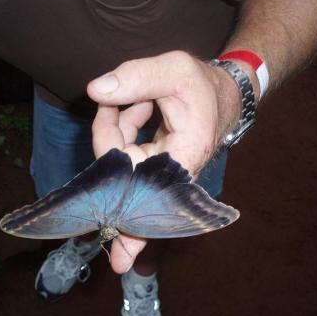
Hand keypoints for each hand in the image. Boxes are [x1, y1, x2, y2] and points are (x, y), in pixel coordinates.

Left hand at [86, 50, 240, 272]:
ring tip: (134, 99)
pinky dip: (120, 132)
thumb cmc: (203, 86)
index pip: (143, 189)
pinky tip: (134, 109)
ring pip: (121, 165)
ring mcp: (161, 172)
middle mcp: (174, 174)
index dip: (120, 208)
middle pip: (123, 176)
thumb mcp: (175, 71)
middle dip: (108, 136)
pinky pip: (125, 157)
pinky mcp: (152, 165)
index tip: (113, 245)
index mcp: (185, 156)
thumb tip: (95, 91)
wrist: (221, 96)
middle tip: (112, 99)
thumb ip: (138, 77)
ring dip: (115, 128)